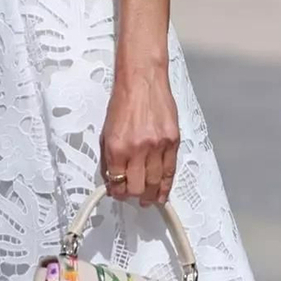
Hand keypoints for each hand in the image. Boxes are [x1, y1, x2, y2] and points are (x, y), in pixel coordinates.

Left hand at [100, 64, 178, 206]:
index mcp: (117, 146)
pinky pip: (170, 171)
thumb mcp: (107, 130)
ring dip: (150, 195)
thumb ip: (110, 156)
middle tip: (133, 197)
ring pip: (154, 183)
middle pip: (136, 187)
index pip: (117, 181)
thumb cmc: (124, 101)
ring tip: (148, 200)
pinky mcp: (173, 141)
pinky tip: (162, 193)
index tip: (118, 192)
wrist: (142, 80)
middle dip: (133, 196)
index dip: (117, 191)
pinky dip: (166, 185)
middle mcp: (137, 148)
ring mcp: (157, 146)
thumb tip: (112, 177)